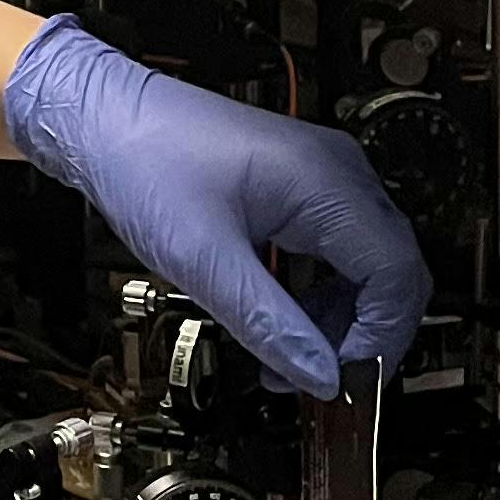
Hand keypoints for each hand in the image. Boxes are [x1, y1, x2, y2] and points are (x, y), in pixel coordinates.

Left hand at [2, 18, 428, 399]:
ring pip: (367, 265)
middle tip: (321, 380)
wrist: (103, 119)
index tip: (346, 379)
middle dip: (364, 335)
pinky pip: (336, 251)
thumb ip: (268, 324)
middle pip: (392, 270)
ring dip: (339, 320)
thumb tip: (320, 376)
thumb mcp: (202, 259)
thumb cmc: (142, 161)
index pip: (396, 273)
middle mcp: (336, 173)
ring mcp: (321, 177)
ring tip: (288, 360)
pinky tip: (284, 323)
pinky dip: (319, 294)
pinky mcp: (300, 188)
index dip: (381, 337)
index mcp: (324, 182)